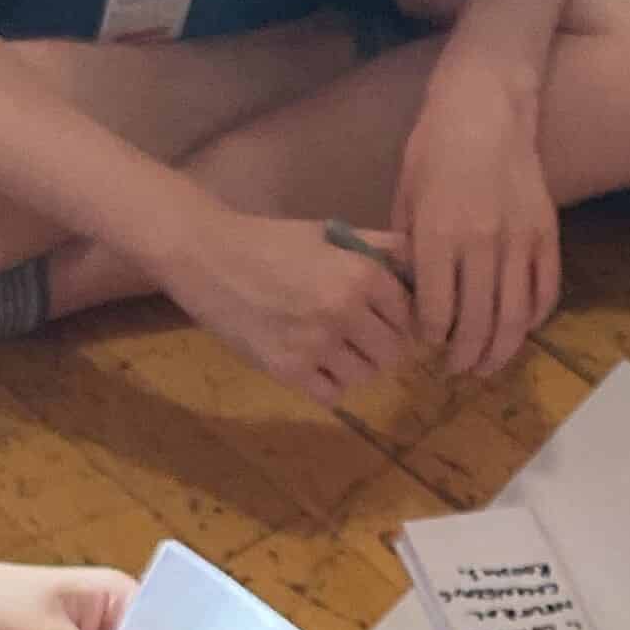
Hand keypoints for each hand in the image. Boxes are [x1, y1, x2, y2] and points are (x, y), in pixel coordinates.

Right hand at [165, 209, 419, 404]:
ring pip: (364, 377)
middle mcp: (345, 312)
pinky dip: (329, 384)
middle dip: (381, 347)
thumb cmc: (271, 241)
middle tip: (361, 338)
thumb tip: (420, 267)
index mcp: (361, 275)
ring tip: (334, 349)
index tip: (386, 320)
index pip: (410, 317)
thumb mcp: (329, 234)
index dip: (401, 320)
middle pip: (393, 353)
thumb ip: (378, 248)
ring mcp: (316, 344)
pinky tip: (314, 364)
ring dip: (355, 366)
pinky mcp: (288, 370)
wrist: (208, 258)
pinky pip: (332, 394)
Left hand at [392, 67, 560, 377]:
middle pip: (478, 324)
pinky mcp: (548, 233)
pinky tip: (520, 329)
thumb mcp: (406, 196)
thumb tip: (411, 297)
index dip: (431, 338)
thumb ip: (409, 249)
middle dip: (464, 356)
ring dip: (501, 351)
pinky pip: (545, 291)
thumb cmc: (434, 146)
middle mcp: (482, 244)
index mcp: (439, 235)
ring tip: (487, 365)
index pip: (437, 312)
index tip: (426, 344)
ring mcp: (520, 240)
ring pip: (515, 318)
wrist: (487, 106)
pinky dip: (534, 319)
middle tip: (456, 369)